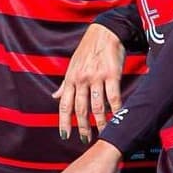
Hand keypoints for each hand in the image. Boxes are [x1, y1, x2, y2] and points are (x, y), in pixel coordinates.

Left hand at [53, 23, 125, 143]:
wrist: (105, 32)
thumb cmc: (88, 50)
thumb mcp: (73, 65)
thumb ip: (65, 84)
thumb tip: (54, 96)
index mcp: (71, 78)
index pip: (64, 104)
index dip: (64, 121)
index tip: (64, 136)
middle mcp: (81, 79)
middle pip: (80, 108)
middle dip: (82, 126)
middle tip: (85, 139)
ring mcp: (96, 77)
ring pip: (98, 106)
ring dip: (100, 122)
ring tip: (102, 134)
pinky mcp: (112, 74)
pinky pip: (114, 97)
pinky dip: (116, 110)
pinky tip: (117, 119)